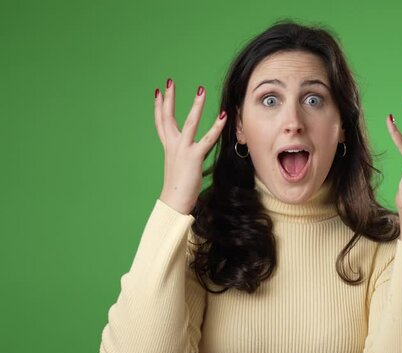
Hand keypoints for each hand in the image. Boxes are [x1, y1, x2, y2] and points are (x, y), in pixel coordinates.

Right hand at [155, 79, 226, 214]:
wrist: (174, 202)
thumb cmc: (178, 188)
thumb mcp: (179, 167)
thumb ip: (183, 156)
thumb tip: (188, 154)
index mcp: (168, 147)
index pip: (161, 123)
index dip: (159, 107)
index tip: (158, 92)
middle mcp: (173, 145)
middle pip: (168, 117)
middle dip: (169, 99)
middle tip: (169, 82)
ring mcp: (182, 150)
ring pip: (189, 123)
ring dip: (196, 106)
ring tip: (201, 90)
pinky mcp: (193, 157)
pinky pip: (207, 139)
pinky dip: (216, 127)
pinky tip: (223, 116)